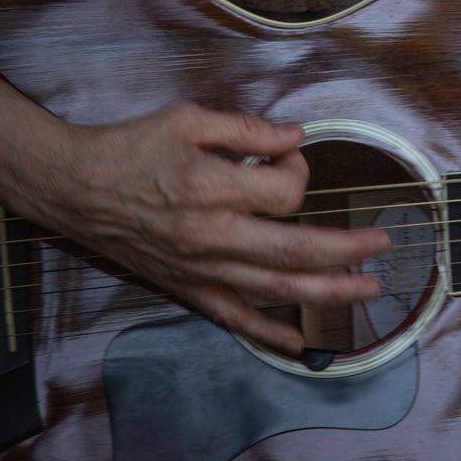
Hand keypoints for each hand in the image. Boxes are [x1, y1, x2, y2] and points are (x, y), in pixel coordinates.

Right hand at [31, 101, 389, 354]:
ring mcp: (200, 269)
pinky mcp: (187, 288)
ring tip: (367, 290)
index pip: (285, 192)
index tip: (290, 156)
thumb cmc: (132, 147)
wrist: (77, 188)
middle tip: (383, 244)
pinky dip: (270, 333)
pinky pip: (235, 317)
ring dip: (327, 294)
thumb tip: (296, 138)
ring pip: (275, 290)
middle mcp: (211, 236)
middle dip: (347, 249)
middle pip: (295, 250)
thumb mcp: (190, 118)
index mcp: (213, 188)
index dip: (300, 171)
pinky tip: (299, 342)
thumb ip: (247, 130)